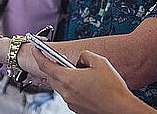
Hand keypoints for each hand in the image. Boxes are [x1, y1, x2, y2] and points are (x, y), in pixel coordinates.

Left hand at [31, 49, 155, 113]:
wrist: (120, 109)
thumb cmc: (112, 88)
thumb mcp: (100, 62)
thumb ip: (85, 55)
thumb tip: (80, 59)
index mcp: (68, 79)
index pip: (46, 65)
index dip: (39, 55)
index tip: (36, 49)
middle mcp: (66, 92)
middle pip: (51, 77)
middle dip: (53, 67)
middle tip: (64, 60)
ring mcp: (71, 102)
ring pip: (60, 86)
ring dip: (65, 78)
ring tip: (82, 73)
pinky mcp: (76, 109)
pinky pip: (69, 95)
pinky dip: (72, 87)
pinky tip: (87, 85)